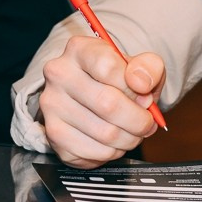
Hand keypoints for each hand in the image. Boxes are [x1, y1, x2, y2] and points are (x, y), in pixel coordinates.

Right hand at [38, 33, 163, 165]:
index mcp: (79, 49)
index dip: (135, 87)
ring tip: (132, 132)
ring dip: (129, 138)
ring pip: (105, 133)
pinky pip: (95, 152)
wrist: (95, 96)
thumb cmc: (119, 80)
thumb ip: (149, 67)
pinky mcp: (54, 135)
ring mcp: (52, 106)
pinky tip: (113, 141)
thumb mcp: (141, 65)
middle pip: (108, 104)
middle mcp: (58, 74)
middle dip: (138, 120)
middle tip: (146, 123)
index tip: (145, 95)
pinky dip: (113, 152)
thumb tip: (141, 83)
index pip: (108, 67)